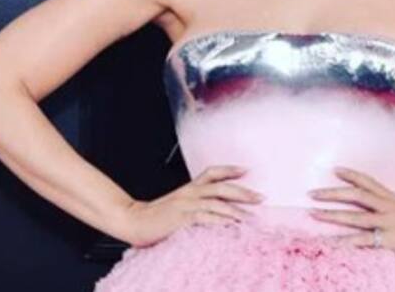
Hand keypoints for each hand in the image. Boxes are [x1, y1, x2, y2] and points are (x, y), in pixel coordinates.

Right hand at [114, 164, 263, 247]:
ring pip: (217, 202)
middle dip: (243, 192)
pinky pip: (206, 217)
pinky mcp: (182, 217)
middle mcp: (190, 192)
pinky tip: (231, 225)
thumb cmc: (156, 216)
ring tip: (251, 217)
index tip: (246, 170)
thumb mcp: (178, 205)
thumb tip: (215, 209)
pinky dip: (221, 221)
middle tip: (260, 197)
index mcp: (189, 188)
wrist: (133, 220)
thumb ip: (195, 204)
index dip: (230, 169)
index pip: (213, 172)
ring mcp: (186, 204)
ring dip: (237, 210)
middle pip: (221, 187)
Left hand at [308, 166, 394, 263]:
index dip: (350, 174)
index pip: (367, 181)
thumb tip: (394, 206)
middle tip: (312, 193)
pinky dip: (345, 241)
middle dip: (331, 193)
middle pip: (354, 194)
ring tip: (313, 213)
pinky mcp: (389, 238)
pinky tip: (331, 243)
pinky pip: (363, 239)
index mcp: (393, 198)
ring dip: (331, 215)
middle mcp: (387, 206)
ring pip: (353, 216)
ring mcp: (387, 222)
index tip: (335, 169)